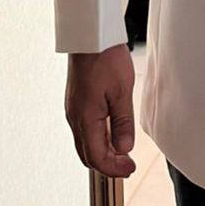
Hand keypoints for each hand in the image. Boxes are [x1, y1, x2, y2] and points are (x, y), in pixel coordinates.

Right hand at [65, 42, 136, 177]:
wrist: (89, 36)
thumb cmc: (105, 58)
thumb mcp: (122, 91)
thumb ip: (123, 123)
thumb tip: (124, 149)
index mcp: (85, 118)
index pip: (97, 157)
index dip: (115, 168)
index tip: (131, 169)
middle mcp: (75, 118)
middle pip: (87, 155)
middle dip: (108, 165)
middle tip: (128, 166)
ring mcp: (73, 110)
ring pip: (84, 143)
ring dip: (102, 153)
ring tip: (122, 153)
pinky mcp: (75, 102)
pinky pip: (83, 130)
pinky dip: (97, 140)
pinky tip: (111, 134)